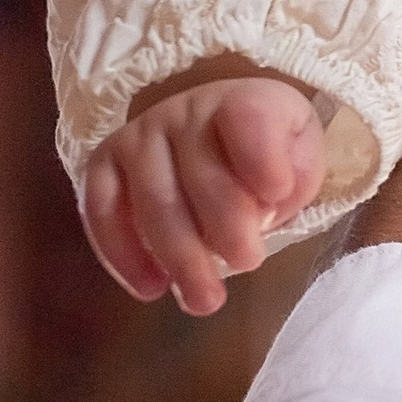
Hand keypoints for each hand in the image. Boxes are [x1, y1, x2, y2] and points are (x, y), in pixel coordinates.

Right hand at [81, 70, 327, 317]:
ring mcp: (139, 135)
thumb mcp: (300, 160)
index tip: (277, 193)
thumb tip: (263, 204)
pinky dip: (122, 253)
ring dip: (179, 257)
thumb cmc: (268, 156)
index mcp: (244, 102)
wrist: (219, 135)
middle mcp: (185, 111)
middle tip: (249, 262)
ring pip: (153, 199)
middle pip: (198, 171)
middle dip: (224, 225)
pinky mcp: (105, 164)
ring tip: (205, 300)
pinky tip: (151, 288)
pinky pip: (102, 208)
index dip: (261, 155)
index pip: (248, 117)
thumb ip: (292, 178)